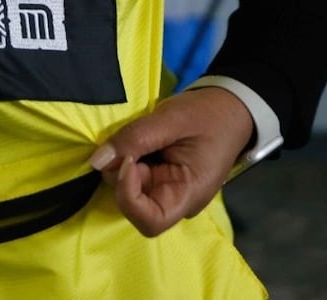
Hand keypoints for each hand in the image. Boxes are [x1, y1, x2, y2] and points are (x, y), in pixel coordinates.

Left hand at [88, 86, 253, 236]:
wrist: (230, 107)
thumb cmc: (209, 114)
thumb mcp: (172, 119)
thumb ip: (135, 138)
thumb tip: (96, 161)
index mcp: (189, 194)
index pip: (149, 220)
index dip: (128, 196)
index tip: (127, 161)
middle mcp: (175, 200)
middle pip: (133, 204)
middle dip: (122, 172)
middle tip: (133, 138)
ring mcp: (166, 190)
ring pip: (127, 187)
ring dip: (124, 161)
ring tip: (143, 134)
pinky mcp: (158, 178)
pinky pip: (133, 175)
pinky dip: (128, 156)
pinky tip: (142, 138)